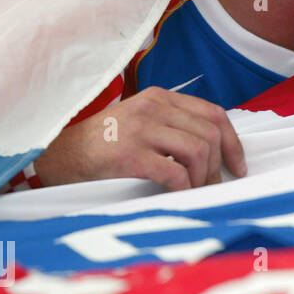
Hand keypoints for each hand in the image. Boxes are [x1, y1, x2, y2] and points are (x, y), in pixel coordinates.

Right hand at [33, 86, 246, 190]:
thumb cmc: (102, 145)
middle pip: (209, 134)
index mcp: (160, 98)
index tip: (238, 167)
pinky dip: (184, 188)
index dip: (232, 142)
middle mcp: (152, 108)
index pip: (214, 114)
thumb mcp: (140, 122)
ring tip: (195, 192)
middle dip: (217, 165)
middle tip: (213, 186)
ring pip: (197, 152)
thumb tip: (216, 154)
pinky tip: (179, 196)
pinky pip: (174, 173)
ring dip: (203, 178)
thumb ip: (172, 127)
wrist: (56, 155)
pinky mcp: (128, 155)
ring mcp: (140, 129)